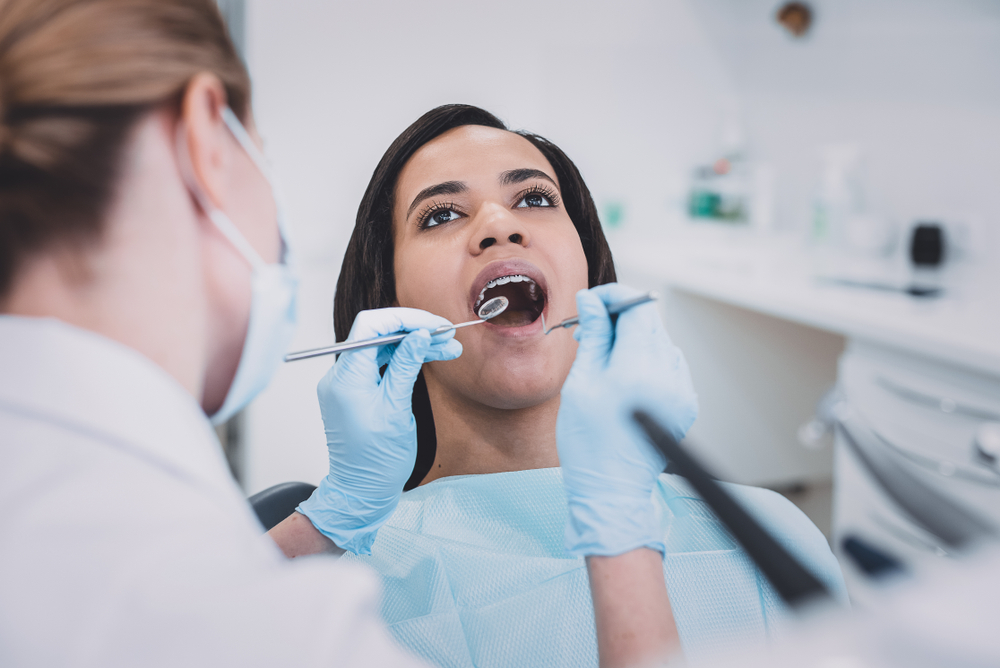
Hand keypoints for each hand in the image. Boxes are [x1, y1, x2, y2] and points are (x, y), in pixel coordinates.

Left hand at [297, 307, 461, 554]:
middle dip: (414, 331)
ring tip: (449, 349)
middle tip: (448, 336)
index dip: (404, 319)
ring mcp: (347, 384)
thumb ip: (405, 367)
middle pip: (377, 335)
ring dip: (414, 346)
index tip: (434, 325)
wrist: (362, 491)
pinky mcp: (355, 393)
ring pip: (382, 349)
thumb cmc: (378, 459)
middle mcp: (340, 376)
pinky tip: (430, 359)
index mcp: (346, 378)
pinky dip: (403, 361)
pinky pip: (379, 366)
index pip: (370, 327)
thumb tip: (419, 335)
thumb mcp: (397, 410)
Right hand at [558, 283, 697, 556]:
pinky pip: (670, 365)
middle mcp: (669, 376)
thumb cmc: (588, 442)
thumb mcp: (581, 384)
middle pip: (651, 322)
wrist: (611, 490)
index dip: (615, 298)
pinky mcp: (686, 403)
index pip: (638, 307)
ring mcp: (682, 390)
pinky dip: (649, 360)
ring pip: (661, 341)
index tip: (593, 304)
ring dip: (635, 339)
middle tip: (592, 331)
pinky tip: (626, 379)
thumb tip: (592, 302)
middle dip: (621, 318)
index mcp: (639, 368)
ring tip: (606, 359)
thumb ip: (593, 337)